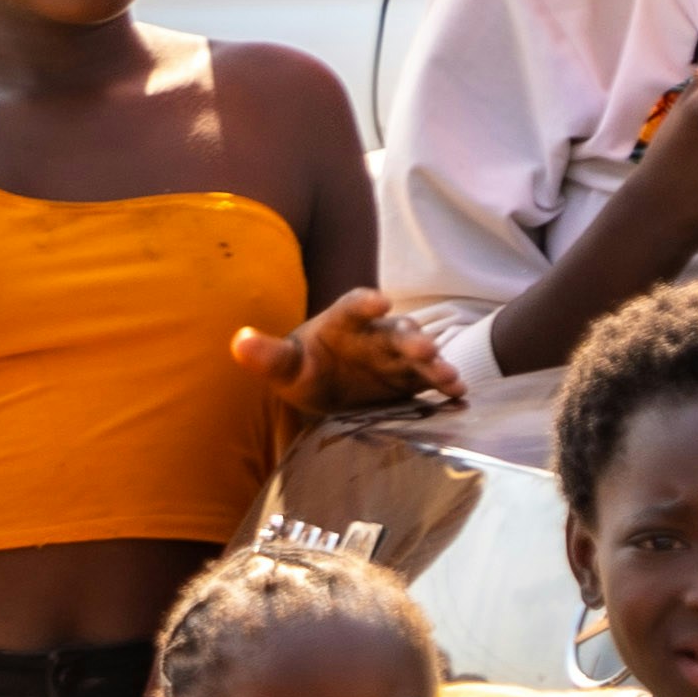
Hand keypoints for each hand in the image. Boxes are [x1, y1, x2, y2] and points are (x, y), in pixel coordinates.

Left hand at [235, 287, 462, 420]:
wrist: (324, 391)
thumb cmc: (303, 369)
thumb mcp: (284, 366)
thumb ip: (266, 355)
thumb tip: (239, 341)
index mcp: (343, 322)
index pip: (354, 306)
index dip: (367, 303)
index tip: (380, 301)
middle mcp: (375, 334)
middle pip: (397, 330)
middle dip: (411, 338)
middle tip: (424, 348)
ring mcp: (397, 356)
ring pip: (420, 354)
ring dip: (435, 363)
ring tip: (448, 378)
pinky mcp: (411, 378)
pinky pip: (431, 379)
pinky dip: (445, 385)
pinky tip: (458, 395)